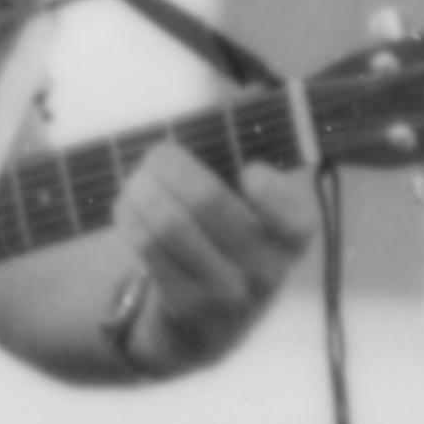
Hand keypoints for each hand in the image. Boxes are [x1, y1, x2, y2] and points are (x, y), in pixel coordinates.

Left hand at [114, 147, 319, 371]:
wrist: (203, 329)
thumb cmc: (225, 244)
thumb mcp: (251, 215)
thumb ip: (246, 160)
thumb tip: (244, 95)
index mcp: (292, 241)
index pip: (296, 217)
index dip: (269, 188)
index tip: (247, 171)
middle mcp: (266, 273)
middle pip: (207, 200)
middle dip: (170, 164)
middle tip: (156, 154)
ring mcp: (226, 296)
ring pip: (169, 222)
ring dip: (141, 189)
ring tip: (134, 180)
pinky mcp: (184, 308)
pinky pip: (147, 248)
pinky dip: (130, 216)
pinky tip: (127, 208)